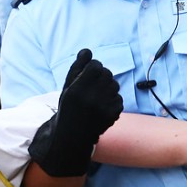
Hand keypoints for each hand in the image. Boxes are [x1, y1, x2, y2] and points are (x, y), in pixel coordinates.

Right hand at [28, 49, 122, 176]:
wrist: (73, 135)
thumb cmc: (69, 107)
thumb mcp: (67, 87)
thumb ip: (77, 67)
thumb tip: (87, 51)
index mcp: (77, 90)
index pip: (96, 66)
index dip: (93, 67)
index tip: (89, 72)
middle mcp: (91, 99)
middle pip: (107, 73)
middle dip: (101, 75)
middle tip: (93, 84)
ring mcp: (103, 108)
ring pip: (115, 85)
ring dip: (108, 87)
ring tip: (97, 96)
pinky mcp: (113, 115)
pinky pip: (119, 98)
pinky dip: (112, 99)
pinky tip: (102, 106)